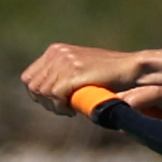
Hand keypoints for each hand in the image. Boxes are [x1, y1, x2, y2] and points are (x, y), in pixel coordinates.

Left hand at [19, 43, 142, 115]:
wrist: (132, 70)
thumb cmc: (109, 75)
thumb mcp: (80, 70)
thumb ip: (62, 76)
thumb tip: (42, 93)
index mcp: (55, 50)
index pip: (29, 77)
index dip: (38, 94)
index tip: (54, 103)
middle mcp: (57, 53)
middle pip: (32, 86)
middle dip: (44, 102)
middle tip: (62, 109)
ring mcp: (64, 61)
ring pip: (42, 92)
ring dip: (53, 106)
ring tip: (69, 110)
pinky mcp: (73, 72)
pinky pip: (54, 95)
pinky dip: (61, 107)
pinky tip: (72, 110)